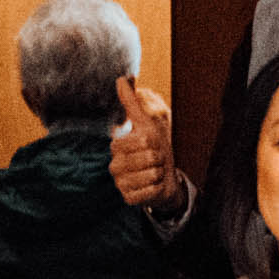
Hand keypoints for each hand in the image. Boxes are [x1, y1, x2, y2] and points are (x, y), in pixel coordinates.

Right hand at [107, 75, 182, 209]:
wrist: (164, 178)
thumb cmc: (155, 150)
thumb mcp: (146, 124)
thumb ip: (131, 103)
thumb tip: (121, 79)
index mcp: (116, 147)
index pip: (141, 140)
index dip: (154, 142)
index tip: (152, 145)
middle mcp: (114, 166)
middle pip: (148, 157)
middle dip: (159, 158)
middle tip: (154, 161)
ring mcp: (120, 184)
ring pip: (150, 175)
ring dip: (158, 174)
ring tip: (153, 172)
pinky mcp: (128, 199)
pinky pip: (149, 192)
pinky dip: (156, 188)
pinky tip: (152, 186)